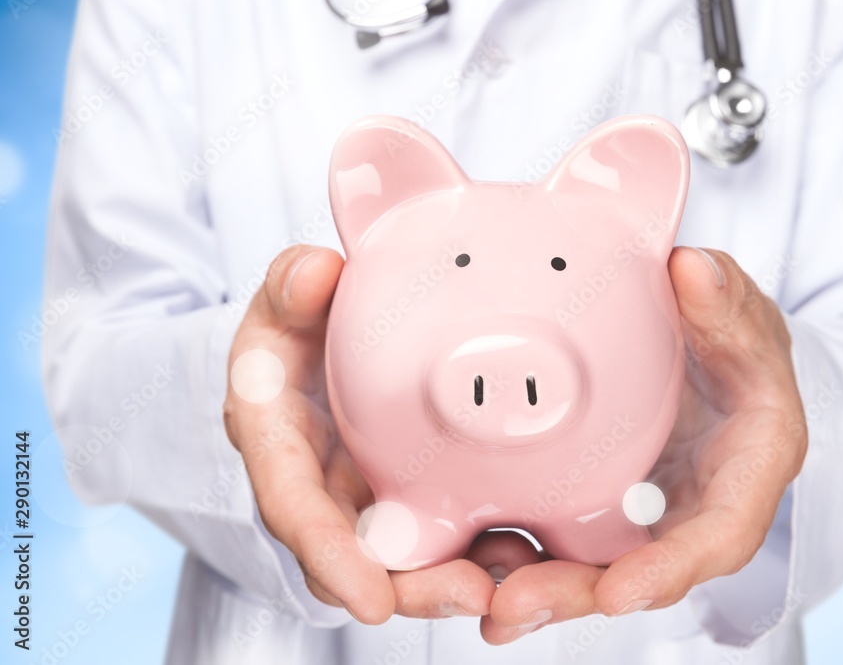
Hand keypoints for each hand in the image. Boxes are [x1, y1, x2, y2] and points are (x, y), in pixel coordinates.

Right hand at [223, 245, 499, 622]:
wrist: (317, 342)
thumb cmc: (293, 324)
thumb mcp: (282, 298)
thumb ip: (290, 284)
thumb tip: (315, 273)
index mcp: (278, 443)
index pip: (294, 508)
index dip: (329, 557)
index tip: (369, 600)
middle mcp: (322, 487)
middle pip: (360, 559)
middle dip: (413, 587)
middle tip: (472, 593)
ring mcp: (369, 495)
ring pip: (410, 557)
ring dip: (461, 576)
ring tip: (519, 578)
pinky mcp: (412, 491)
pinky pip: (445, 530)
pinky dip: (484, 545)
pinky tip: (531, 546)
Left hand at [479, 247, 808, 643]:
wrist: (711, 348)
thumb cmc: (735, 336)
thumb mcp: (740, 313)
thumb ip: (724, 301)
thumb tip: (695, 271)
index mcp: (744, 472)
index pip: (716, 536)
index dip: (669, 569)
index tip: (618, 591)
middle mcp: (691, 509)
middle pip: (641, 572)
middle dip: (579, 594)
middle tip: (513, 608)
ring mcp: (643, 510)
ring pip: (594, 566)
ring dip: (540, 589)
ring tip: (484, 604)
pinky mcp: (601, 502)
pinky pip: (563, 538)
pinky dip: (523, 556)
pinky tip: (471, 567)